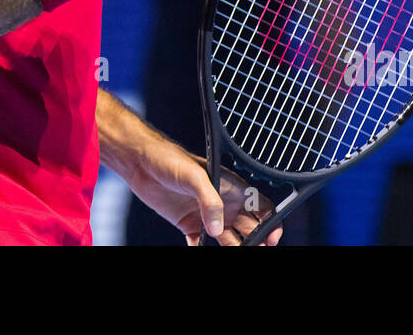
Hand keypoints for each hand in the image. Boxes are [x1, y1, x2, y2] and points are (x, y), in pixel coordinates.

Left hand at [124, 136, 281, 245]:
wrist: (141, 162)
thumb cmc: (170, 159)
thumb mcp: (194, 177)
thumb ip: (210, 202)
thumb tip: (218, 230)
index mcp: (232, 188)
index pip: (261, 207)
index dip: (271, 224)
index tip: (271, 240)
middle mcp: (223, 203)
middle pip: (249, 228)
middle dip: (255, 242)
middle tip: (252, 250)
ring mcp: (207, 215)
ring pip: (228, 240)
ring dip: (233, 250)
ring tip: (232, 254)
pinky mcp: (189, 225)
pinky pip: (201, 244)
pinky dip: (204, 251)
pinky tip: (202, 252)